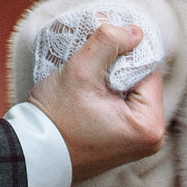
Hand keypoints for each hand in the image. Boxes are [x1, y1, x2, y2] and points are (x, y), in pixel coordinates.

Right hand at [27, 21, 166, 181]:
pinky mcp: (125, 141)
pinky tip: (87, 92)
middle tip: (90, 63)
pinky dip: (107, 93)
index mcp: (150, 125)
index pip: (149, 70)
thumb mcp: (81, 72)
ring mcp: (139, 142)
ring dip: (111, 78)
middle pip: (142, 81)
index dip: (126, 52)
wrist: (34, 155)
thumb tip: (136, 30)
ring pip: (131, 91)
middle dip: (118, 66)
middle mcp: (152, 137)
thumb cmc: (56, 120)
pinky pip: (123, 105)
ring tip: (86, 79)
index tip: (102, 46)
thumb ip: (109, 42)